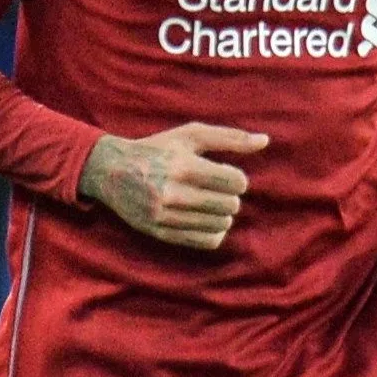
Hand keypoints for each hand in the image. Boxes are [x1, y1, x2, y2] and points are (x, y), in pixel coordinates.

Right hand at [78, 123, 266, 249]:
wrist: (111, 171)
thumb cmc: (157, 149)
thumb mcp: (190, 135)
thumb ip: (230, 138)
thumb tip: (265, 141)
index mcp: (184, 166)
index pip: (236, 182)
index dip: (238, 179)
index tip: (226, 175)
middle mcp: (174, 193)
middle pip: (230, 205)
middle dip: (230, 197)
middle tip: (217, 190)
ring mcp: (165, 216)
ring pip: (220, 225)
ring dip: (222, 215)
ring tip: (211, 204)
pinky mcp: (160, 232)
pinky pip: (205, 241)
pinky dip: (214, 232)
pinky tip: (206, 220)